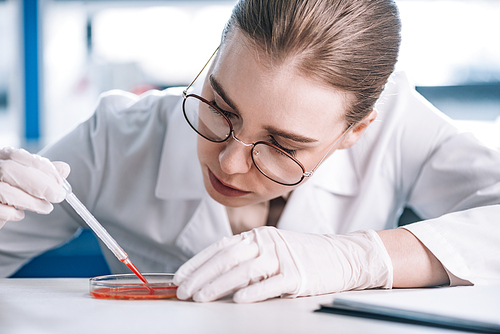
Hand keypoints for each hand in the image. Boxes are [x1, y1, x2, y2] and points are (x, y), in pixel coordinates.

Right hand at [0, 147, 69, 227]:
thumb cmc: (8, 187)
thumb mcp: (25, 177)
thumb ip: (42, 172)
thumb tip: (64, 168)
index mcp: (1, 157)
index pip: (19, 155)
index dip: (42, 168)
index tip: (60, 182)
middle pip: (10, 170)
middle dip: (40, 184)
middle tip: (58, 196)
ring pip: (4, 190)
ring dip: (31, 201)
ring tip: (46, 208)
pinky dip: (12, 213)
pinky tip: (20, 215)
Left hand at [174, 226, 392, 302]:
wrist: (343, 255)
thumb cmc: (304, 254)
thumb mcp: (273, 248)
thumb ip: (248, 257)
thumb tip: (215, 274)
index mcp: (259, 235)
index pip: (220, 247)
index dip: (197, 263)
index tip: (180, 277)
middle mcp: (268, 242)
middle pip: (227, 258)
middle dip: (201, 276)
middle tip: (184, 292)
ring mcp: (283, 257)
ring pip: (244, 270)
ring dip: (219, 285)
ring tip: (201, 298)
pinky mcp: (298, 274)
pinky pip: (271, 283)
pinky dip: (253, 292)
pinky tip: (237, 299)